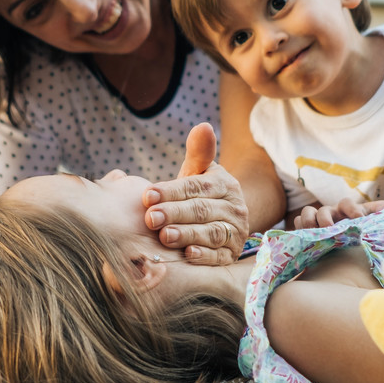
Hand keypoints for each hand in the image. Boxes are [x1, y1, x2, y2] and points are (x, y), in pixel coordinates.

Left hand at [143, 123, 248, 264]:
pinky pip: (218, 256)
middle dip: (174, 214)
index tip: (148, 195)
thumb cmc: (201, 194)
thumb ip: (198, 152)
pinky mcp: (231, 255)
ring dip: (187, 234)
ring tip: (164, 236)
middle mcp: (234, 208)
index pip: (197, 187)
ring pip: (211, 233)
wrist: (225, 221)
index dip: (172, 191)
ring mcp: (235, 233)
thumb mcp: (199, 172)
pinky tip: (187, 254)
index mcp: (225, 185)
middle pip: (202, 210)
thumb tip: (203, 126)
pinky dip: (203, 256)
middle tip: (150, 218)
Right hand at [292, 198, 383, 229]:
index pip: (346, 203)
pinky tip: (303, 238)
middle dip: (325, 218)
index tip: (359, 219)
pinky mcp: (307, 231)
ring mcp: (316, 221)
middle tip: (329, 228)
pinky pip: (297, 224)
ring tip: (313, 232)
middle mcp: (330, 213)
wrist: (349, 247)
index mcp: (346, 210)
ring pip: (306, 214)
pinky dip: (298, 229)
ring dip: (308, 221)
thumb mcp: (371, 222)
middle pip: (323, 209)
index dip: (352, 209)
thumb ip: (378, 213)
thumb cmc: (361, 231)